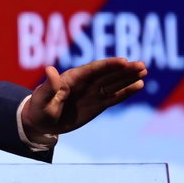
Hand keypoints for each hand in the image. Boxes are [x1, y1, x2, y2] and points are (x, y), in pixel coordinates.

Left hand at [21, 58, 146, 138]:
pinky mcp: (98, 103)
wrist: (41, 122)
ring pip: (114, 83)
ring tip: (144, 70)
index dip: (109, 65)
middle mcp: (86, 82)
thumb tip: (50, 70)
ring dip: (128, 77)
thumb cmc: (39, 108)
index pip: (93, 69)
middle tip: (142, 65)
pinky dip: (126, 91)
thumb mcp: (42, 99)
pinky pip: (114, 96)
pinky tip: (138, 85)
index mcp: (72, 78)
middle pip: (108, 74)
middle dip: (124, 70)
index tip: (124, 61)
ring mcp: (93, 92)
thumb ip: (48, 86)